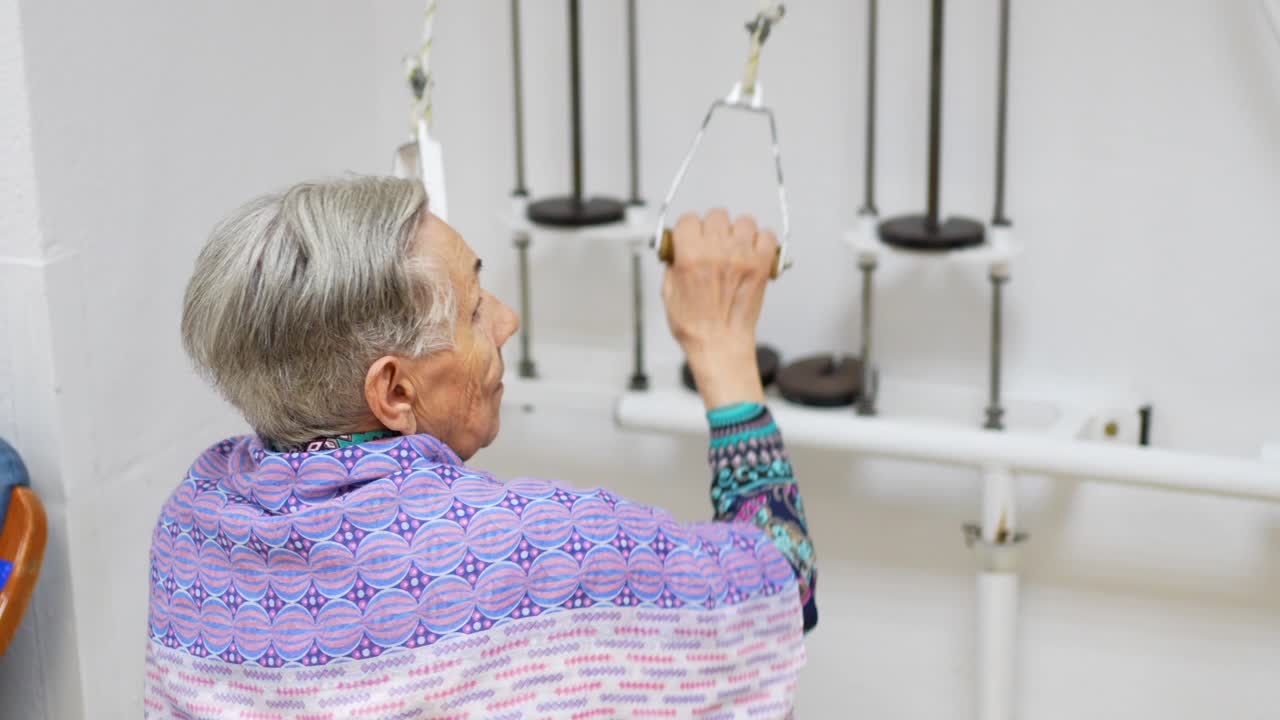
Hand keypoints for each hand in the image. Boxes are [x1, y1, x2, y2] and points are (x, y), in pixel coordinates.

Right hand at [661, 209, 777, 409]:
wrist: (721, 345)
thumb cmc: (696, 327)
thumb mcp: (669, 292)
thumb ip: (673, 264)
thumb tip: (677, 249)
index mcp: (691, 256)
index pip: (689, 219)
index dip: (689, 229)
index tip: (691, 236)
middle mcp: (718, 252)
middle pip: (717, 215)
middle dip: (712, 228)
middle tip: (713, 244)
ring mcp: (743, 257)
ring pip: (744, 221)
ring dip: (738, 232)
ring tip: (735, 248)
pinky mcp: (762, 265)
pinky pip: (767, 236)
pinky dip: (761, 241)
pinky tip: (752, 253)